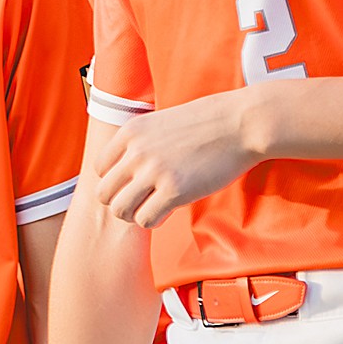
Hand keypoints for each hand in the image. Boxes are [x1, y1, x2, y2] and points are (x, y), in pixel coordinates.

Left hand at [97, 91, 261, 228]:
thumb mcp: (163, 122)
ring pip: (120, 210)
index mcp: (130, 132)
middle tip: (143, 202)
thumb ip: (141, 144)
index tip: (137, 184)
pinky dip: (154, 221)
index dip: (118, 182)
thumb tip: (128, 172)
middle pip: (104, 194)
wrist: (242, 123)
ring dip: (135, 214)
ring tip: (154, 207)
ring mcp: (153, 171)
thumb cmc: (209, 123)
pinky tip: (169, 210)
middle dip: (122, 202)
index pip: (100, 170)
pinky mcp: (174, 190)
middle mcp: (136, 151)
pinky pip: (145, 220)